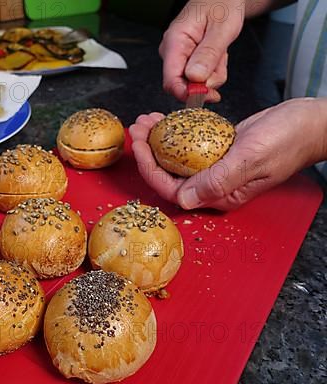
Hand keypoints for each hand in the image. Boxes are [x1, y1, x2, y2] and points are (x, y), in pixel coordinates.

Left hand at [129, 98, 326, 209]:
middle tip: (138, 126)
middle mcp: (214, 185)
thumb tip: (185, 199)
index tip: (139, 145)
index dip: (150, 169)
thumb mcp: (252, 158)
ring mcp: (215, 168)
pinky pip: (187, 147)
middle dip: (148, 152)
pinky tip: (164, 119)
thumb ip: (219, 180)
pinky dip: (173, 134)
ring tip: (147, 119)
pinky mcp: (218, 152)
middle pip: (169, 175)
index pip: (173, 190)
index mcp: (221, 195)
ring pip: (175, 160)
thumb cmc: (290, 140)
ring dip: (157, 141)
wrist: (312, 122)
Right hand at [159, 0, 244, 101]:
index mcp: (174, 42)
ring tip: (221, 53)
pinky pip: (199, 77)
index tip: (207, 96)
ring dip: (213, 75)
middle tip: (221, 64)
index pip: (171, 80)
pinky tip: (217, 56)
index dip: (187, 93)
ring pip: (194, 82)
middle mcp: (172, 52)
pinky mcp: (186, 61)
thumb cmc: (222, 4)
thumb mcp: (222, 28)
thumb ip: (208, 53)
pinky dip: (213, 71)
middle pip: (183, 84)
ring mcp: (178, 57)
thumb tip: (195, 78)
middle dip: (206, 82)